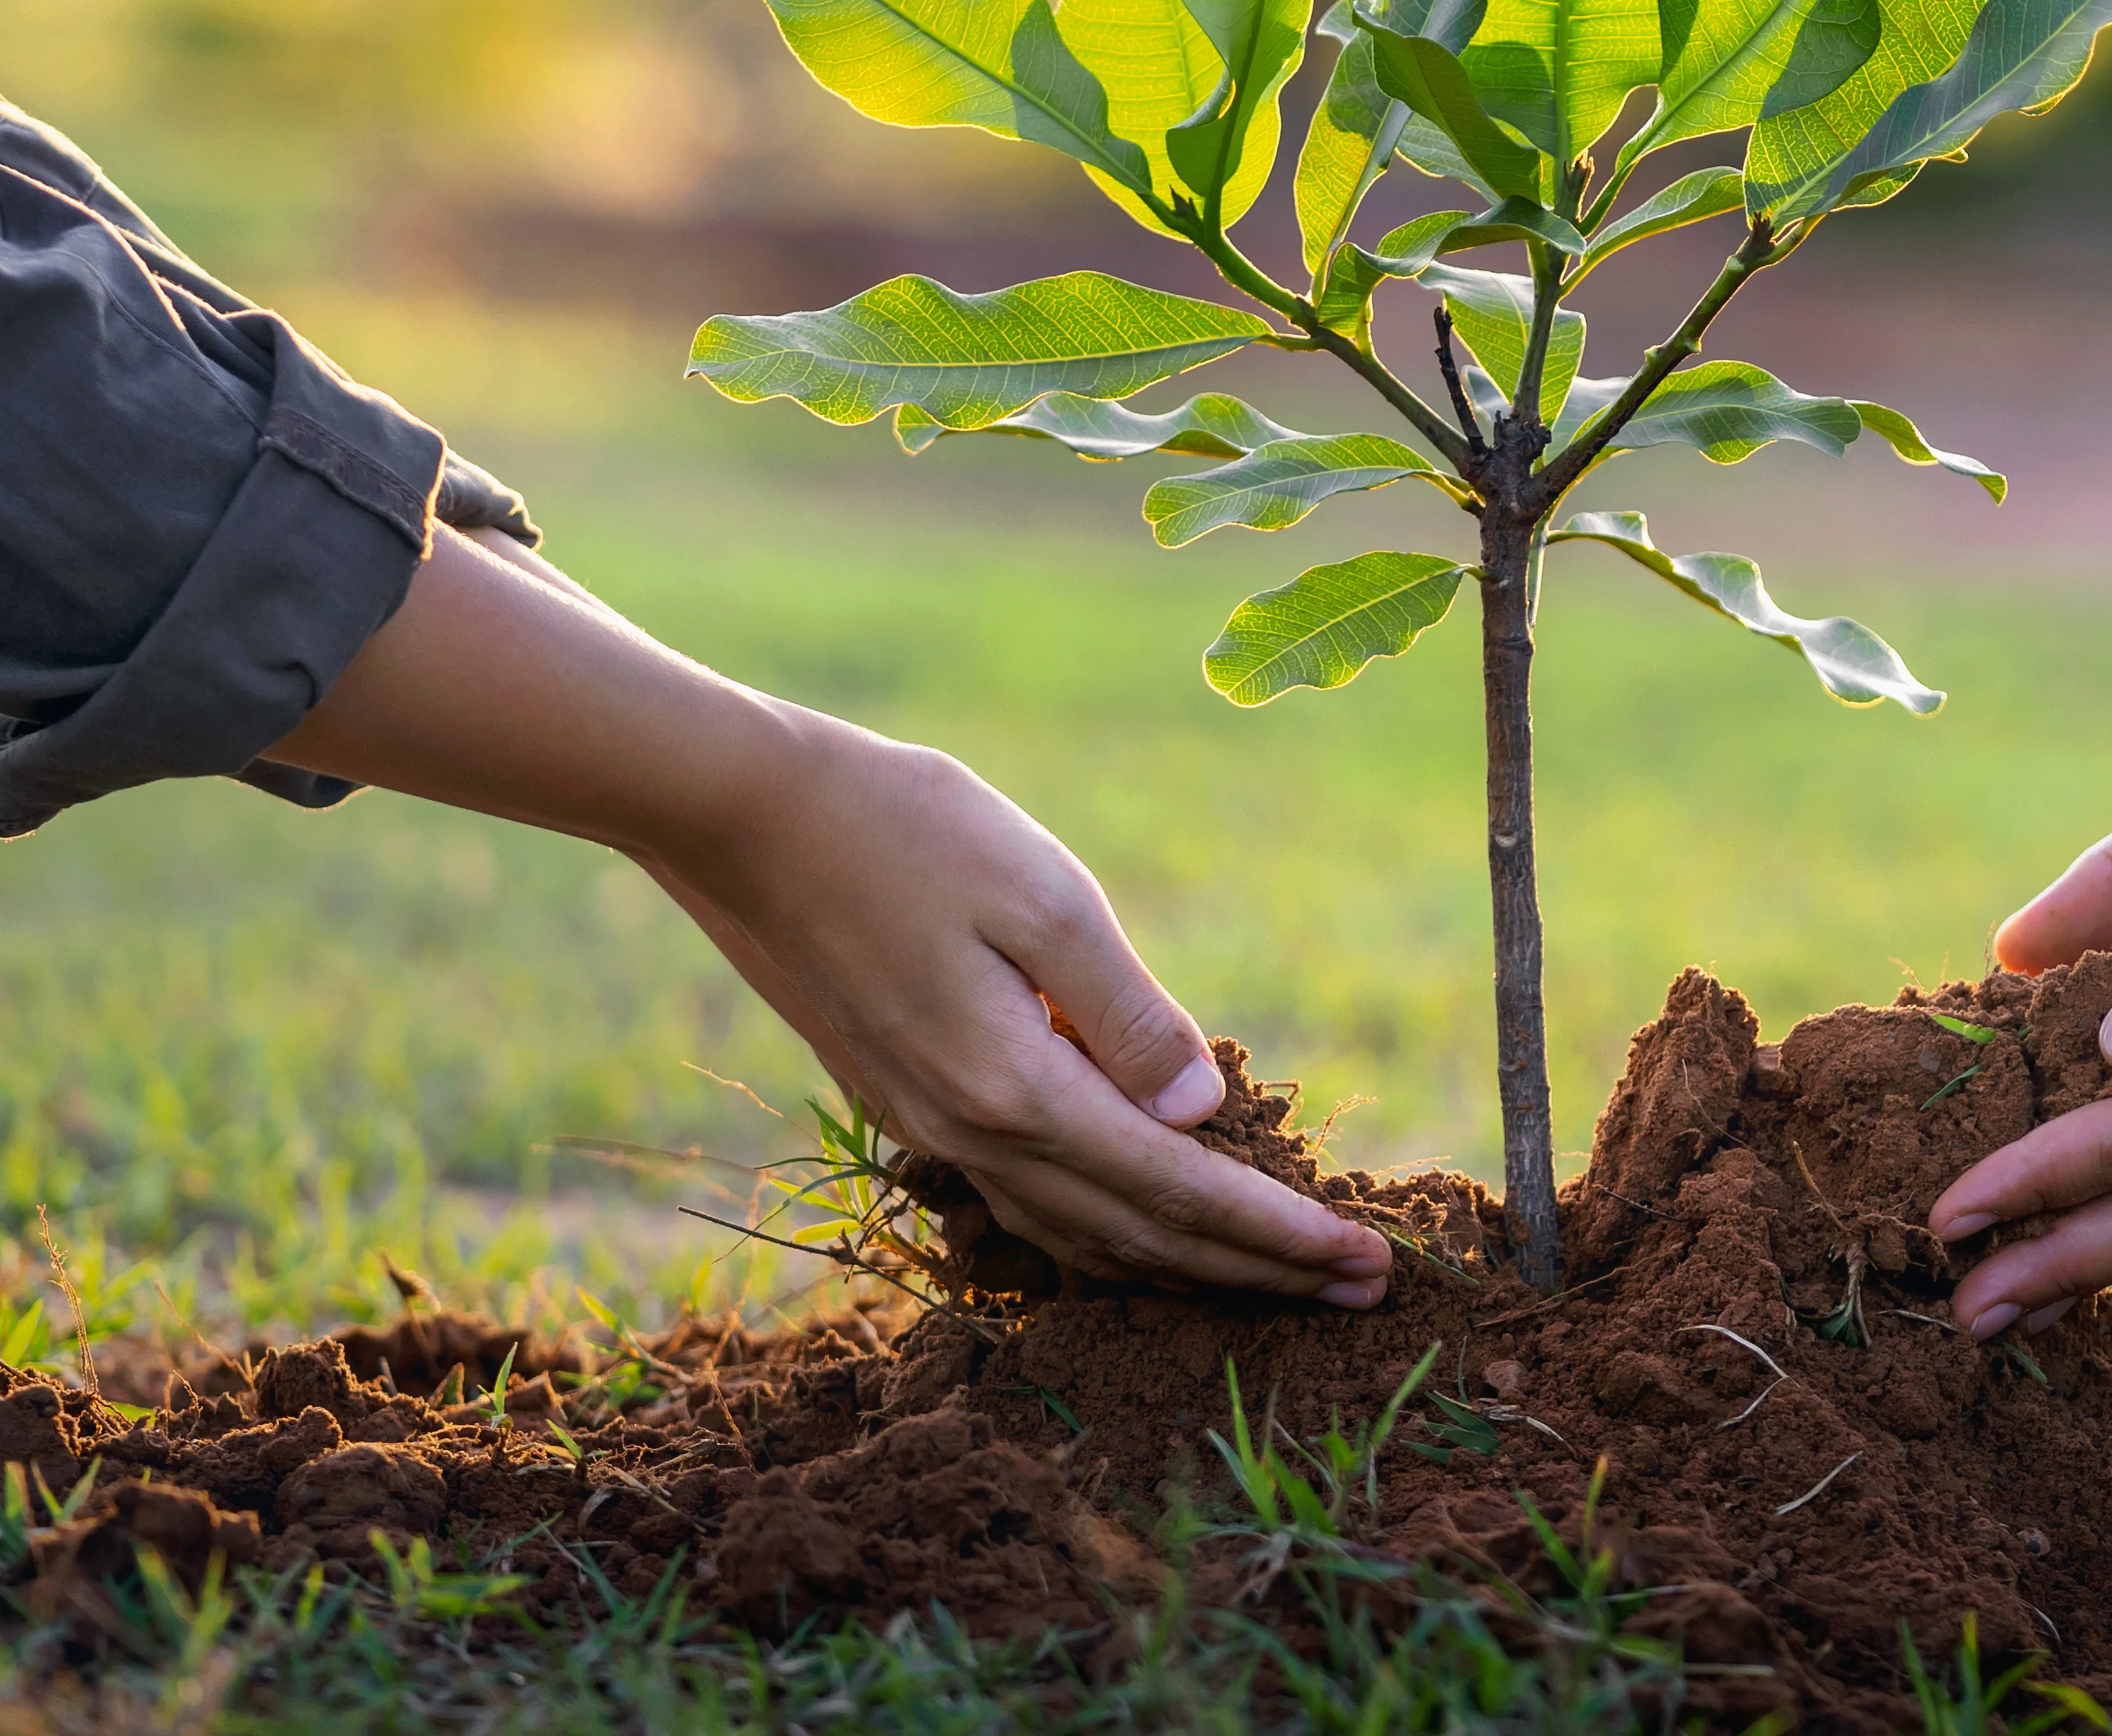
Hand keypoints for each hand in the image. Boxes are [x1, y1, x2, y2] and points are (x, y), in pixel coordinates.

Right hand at [643, 723, 1392, 1306]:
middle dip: (1258, 1272)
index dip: (1280, 1236)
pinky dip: (1105, 1235)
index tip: (1368, 1266)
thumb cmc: (904, 829)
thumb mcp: (1042, 896)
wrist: (743, 818)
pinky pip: (1031, 1208)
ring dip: (1184, 1265)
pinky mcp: (909, 1103)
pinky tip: (1140, 1227)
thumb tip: (1203, 1108)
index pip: (1181, 1192)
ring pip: (1082, 1238)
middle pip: (1140, 1239)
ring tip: (1273, 1277)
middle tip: (1361, 1293)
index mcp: (1018, 1089)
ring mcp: (933, 1130)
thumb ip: (1127, 1013)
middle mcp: (974, 1136)